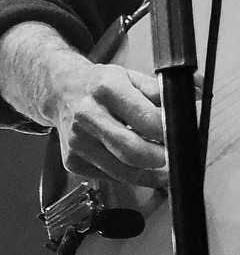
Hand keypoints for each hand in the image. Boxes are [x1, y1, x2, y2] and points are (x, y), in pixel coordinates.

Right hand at [50, 58, 166, 189]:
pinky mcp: (72, 161)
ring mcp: (77, 141)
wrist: (59, 91)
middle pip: (135, 152)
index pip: (148, 119)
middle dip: (161, 158)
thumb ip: (161, 90)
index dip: (169, 132)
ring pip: (124, 172)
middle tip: (172, 155)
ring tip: (159, 162)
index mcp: (105, 88)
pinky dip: (128, 174)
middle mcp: (87, 115)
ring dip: (148, 172)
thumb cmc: (98, 85)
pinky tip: (134, 163)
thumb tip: (195, 93)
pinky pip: (111, 178)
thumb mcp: (130, 77)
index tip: (178, 134)